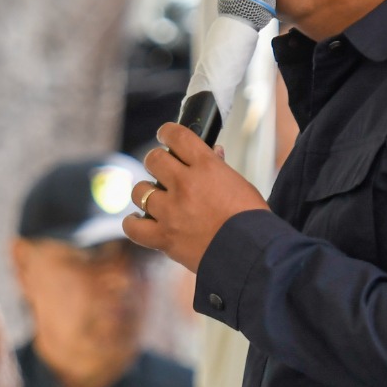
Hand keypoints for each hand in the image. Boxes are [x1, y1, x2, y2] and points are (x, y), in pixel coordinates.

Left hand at [122, 125, 269, 275]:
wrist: (252, 254)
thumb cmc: (252, 219)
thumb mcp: (240, 184)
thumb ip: (220, 167)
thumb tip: (213, 152)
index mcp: (207, 167)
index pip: (177, 136)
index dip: (167, 132)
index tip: (164, 135)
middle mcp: (185, 185)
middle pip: (153, 160)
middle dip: (155, 162)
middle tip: (161, 170)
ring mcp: (171, 211)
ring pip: (140, 191)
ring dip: (145, 192)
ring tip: (154, 198)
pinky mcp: (164, 237)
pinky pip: (133, 227)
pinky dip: (133, 222)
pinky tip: (139, 219)